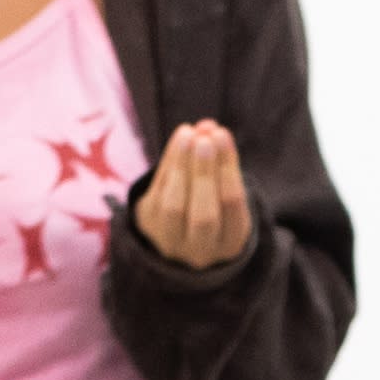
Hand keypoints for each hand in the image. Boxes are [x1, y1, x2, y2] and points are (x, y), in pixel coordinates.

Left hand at [128, 119, 252, 272]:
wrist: (182, 236)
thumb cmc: (215, 206)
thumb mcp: (226, 191)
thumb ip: (220, 162)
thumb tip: (208, 127)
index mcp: (230, 245)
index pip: (231, 206)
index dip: (226, 170)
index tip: (222, 135)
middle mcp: (201, 252)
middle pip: (203, 215)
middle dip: (204, 174)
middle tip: (205, 139)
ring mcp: (171, 243)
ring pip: (174, 207)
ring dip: (181, 166)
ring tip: (188, 134)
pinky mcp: (148, 228)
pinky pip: (157, 195)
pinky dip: (168, 164)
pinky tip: (180, 140)